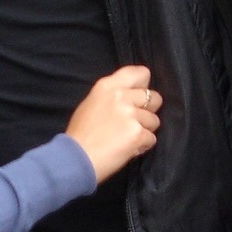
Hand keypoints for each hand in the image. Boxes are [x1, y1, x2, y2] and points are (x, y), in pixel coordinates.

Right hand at [65, 66, 160, 183]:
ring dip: (144, 131)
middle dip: (149, 111)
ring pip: (154, 120)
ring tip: (126, 138)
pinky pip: (151, 138)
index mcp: (107, 86)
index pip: (140, 73)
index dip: (144, 85)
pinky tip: (127, 148)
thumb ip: (111, 96)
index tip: (139, 96)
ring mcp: (130, 115)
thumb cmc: (80, 135)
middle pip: (154, 97)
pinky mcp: (137, 133)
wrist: (76, 159)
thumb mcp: (91, 103)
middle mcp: (121, 96)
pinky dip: (142, 146)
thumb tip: (131, 95)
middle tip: (134, 122)